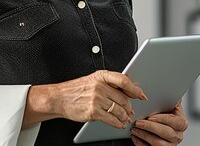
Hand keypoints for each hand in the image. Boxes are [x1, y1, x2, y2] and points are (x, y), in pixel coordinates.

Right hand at [25, 70, 146, 128]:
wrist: (59, 98)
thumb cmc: (76, 89)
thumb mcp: (93, 80)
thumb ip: (109, 83)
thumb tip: (127, 91)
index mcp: (101, 76)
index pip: (123, 80)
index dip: (134, 89)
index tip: (141, 94)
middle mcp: (100, 86)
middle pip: (123, 98)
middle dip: (129, 106)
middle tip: (131, 110)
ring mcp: (96, 99)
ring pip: (119, 110)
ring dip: (124, 116)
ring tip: (126, 118)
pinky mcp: (93, 112)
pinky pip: (111, 119)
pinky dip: (117, 123)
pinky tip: (119, 123)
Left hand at [130, 101, 187, 144]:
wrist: (162, 126)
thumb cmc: (164, 114)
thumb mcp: (169, 106)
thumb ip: (170, 98)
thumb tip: (169, 86)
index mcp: (181, 122)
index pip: (175, 121)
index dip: (162, 119)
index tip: (151, 116)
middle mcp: (177, 135)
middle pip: (166, 133)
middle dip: (150, 127)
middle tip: (138, 122)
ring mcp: (170, 144)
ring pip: (158, 143)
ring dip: (144, 135)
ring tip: (134, 129)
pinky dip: (141, 143)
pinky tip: (135, 137)